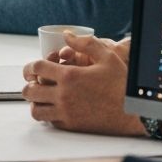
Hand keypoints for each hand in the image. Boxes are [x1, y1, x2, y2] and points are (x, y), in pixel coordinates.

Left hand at [21, 34, 141, 135]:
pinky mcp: (72, 126)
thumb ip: (85, 43)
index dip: (30, 66)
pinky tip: (56, 107)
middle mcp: (64, 96)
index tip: (32, 68)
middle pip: (30, 91)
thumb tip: (67, 35)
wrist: (133, 111)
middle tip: (34, 82)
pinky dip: (48, 114)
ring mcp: (66, 113)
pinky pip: (49, 122)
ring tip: (42, 96)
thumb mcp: (106, 56)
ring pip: (36, 110)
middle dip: (29, 84)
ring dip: (35, 102)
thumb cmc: (121, 83)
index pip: (36, 68)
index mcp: (70, 76)